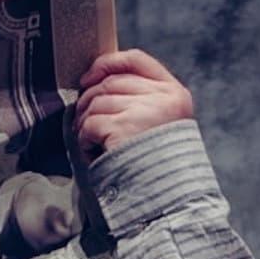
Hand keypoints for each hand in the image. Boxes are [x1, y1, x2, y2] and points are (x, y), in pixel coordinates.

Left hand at [72, 48, 194, 158]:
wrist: (167, 198)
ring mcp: (144, 112)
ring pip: (97, 102)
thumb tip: (96, 80)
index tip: (88, 78)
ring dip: (86, 122)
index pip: (136, 60)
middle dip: (90, 100)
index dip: (107, 63)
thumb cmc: (158, 162)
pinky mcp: (124, 129)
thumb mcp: (161, 123)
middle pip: (110, 83)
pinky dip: (85, 138)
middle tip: (84, 121)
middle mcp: (163, 99)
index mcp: (175, 94)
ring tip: (92, 141)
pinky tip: (93, 151)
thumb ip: (140, 98)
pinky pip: (91, 124)